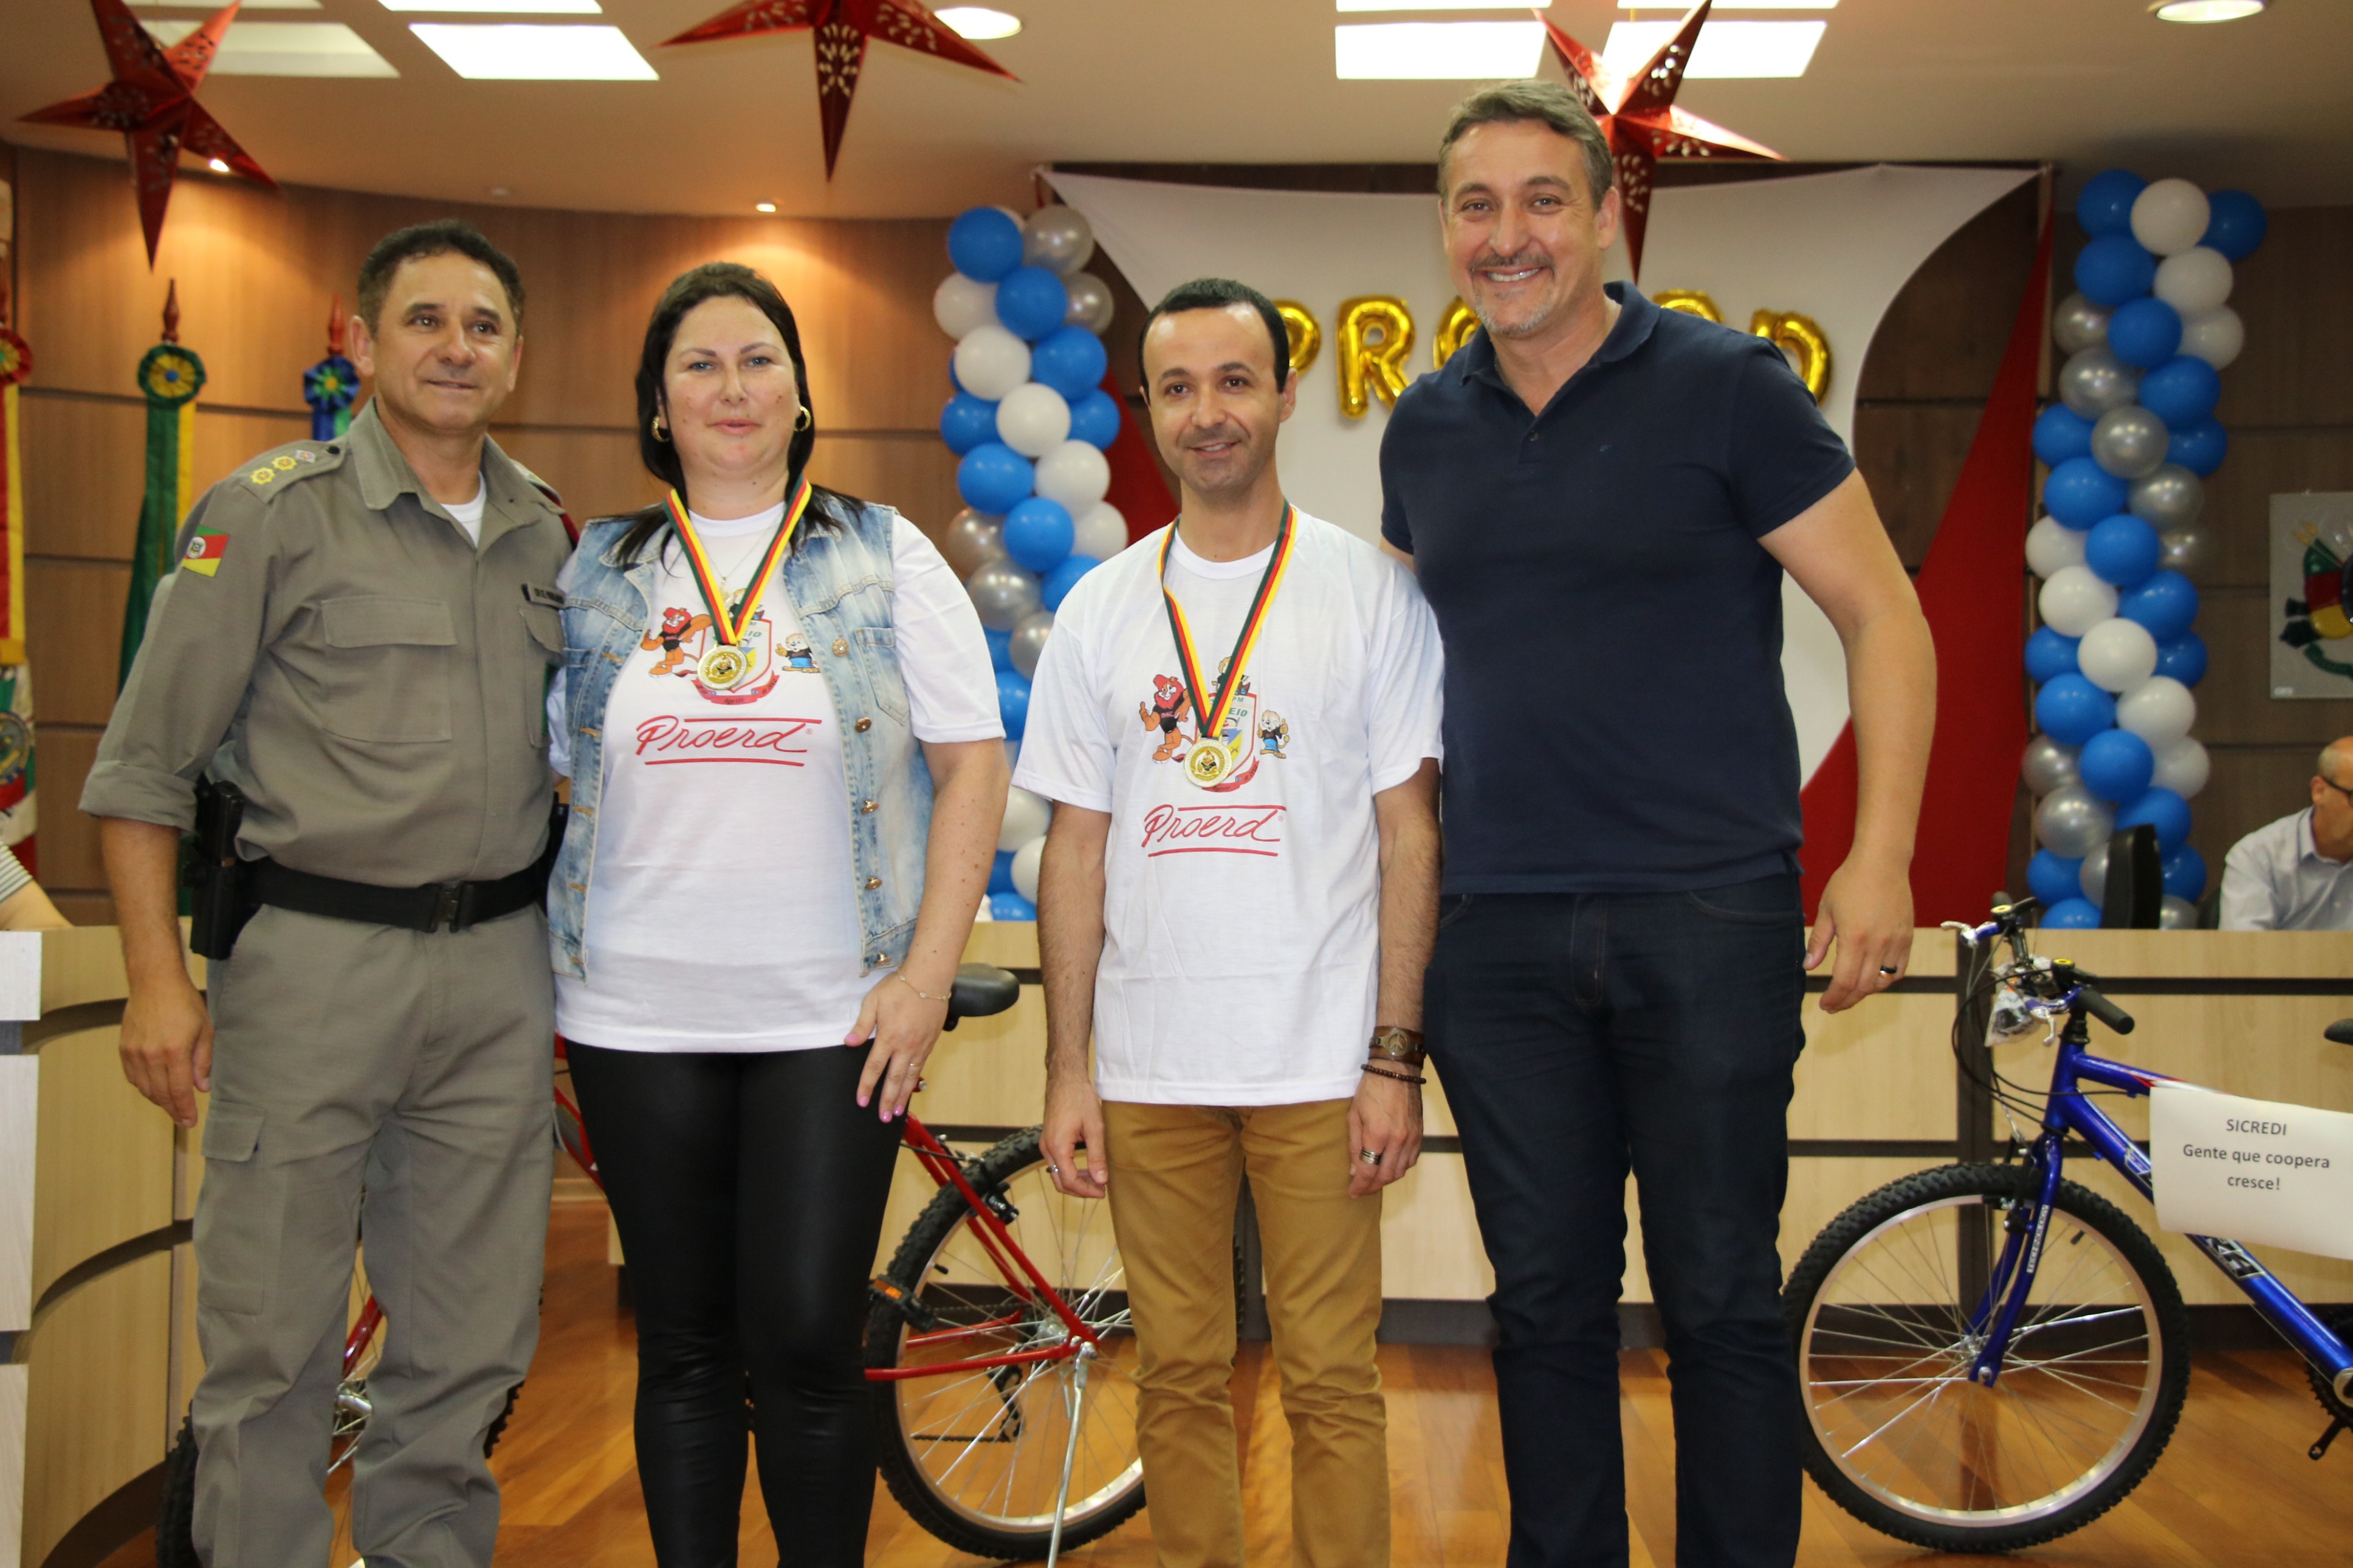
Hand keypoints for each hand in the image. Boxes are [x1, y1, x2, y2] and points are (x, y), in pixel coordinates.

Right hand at [119, 975, 213, 1127]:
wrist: (154, 982)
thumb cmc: (185, 1003)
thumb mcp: (205, 1030)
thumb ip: (204, 1062)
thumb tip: (202, 1088)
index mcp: (174, 1051)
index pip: (179, 1090)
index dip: (185, 1109)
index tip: (191, 1122)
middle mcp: (151, 1055)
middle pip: (161, 1094)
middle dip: (173, 1110)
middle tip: (183, 1121)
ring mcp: (134, 1052)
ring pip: (145, 1088)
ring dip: (159, 1100)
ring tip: (172, 1107)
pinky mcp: (124, 1048)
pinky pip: (133, 1077)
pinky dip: (144, 1087)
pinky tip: (155, 1089)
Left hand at [847, 972, 947, 1121]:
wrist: (929, 978)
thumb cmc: (899, 987)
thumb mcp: (873, 1002)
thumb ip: (861, 1025)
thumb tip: (848, 1043)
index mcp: (888, 1037)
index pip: (874, 1068)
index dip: (867, 1086)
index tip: (862, 1101)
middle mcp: (905, 1046)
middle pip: (894, 1079)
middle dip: (887, 1100)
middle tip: (883, 1118)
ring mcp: (920, 1046)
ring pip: (910, 1077)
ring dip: (903, 1096)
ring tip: (897, 1111)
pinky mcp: (931, 1042)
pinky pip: (921, 1066)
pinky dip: (916, 1080)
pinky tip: (912, 1087)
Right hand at [1042, 1072, 1107, 1198]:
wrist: (1065, 1079)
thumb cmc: (1080, 1099)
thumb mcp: (1094, 1128)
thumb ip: (1097, 1156)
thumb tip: (1101, 1179)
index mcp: (1057, 1147)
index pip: (1069, 1181)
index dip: (1086, 1191)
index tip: (1102, 1192)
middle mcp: (1047, 1148)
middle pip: (1060, 1182)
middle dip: (1080, 1190)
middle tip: (1100, 1190)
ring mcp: (1045, 1144)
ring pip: (1057, 1174)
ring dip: (1075, 1181)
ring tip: (1096, 1181)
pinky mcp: (1048, 1140)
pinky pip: (1056, 1164)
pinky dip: (1070, 1171)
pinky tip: (1085, 1168)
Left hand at [1348, 1070, 1422, 1196]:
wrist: (1396, 1071)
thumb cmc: (1370, 1090)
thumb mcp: (1354, 1116)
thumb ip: (1355, 1145)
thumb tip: (1355, 1170)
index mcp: (1377, 1134)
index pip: (1369, 1170)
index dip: (1360, 1185)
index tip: (1353, 1193)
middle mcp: (1397, 1140)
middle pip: (1387, 1176)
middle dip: (1373, 1187)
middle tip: (1363, 1189)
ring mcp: (1411, 1138)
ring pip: (1401, 1171)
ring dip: (1387, 1179)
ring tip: (1375, 1179)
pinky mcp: (1420, 1134)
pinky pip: (1411, 1160)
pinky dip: (1400, 1168)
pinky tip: (1390, 1166)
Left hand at [1808, 853, 1914, 1013]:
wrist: (1882, 863)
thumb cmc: (1850, 882)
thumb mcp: (1826, 911)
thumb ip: (1818, 942)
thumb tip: (1808, 967)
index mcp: (1855, 939)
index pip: (1845, 982)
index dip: (1834, 998)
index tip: (1825, 1005)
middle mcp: (1878, 945)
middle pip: (1864, 987)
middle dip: (1847, 1000)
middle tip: (1834, 1005)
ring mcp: (1896, 943)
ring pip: (1882, 982)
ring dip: (1865, 992)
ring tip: (1850, 993)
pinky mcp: (1907, 938)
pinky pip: (1899, 970)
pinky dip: (1885, 980)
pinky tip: (1872, 980)